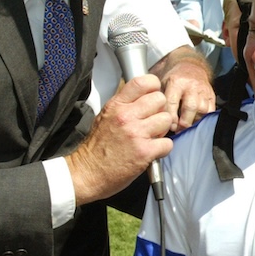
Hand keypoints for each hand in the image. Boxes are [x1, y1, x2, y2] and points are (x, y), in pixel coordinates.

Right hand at [67, 75, 172, 204]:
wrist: (86, 173)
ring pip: (167, 119)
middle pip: (160, 99)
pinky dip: (162, 149)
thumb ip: (125, 105)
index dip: (154, 87)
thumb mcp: (105, 117)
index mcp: (116, 106)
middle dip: (159, 111)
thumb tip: (144, 97)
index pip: (143, 82)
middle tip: (151, 122)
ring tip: (150, 137)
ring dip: (162, 130)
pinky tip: (151, 151)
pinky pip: (167, 143)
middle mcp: (126, 116)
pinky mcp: (144, 151)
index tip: (153, 96)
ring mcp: (136, 133)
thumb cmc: (96, 148)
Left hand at [152, 46, 215, 130]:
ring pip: (202, 110)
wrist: (191, 66)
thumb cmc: (174, 78)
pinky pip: (211, 111)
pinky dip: (203, 118)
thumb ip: (160, 99)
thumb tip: (155, 118)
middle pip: (190, 107)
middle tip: (179, 130)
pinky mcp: (211, 95)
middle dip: (184, 122)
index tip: (169, 126)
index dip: (171, 117)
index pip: (173, 103)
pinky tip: (195, 120)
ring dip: (194, 121)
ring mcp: (203, 91)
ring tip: (186, 127)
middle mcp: (191, 86)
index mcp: (176, 82)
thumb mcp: (162, 83)